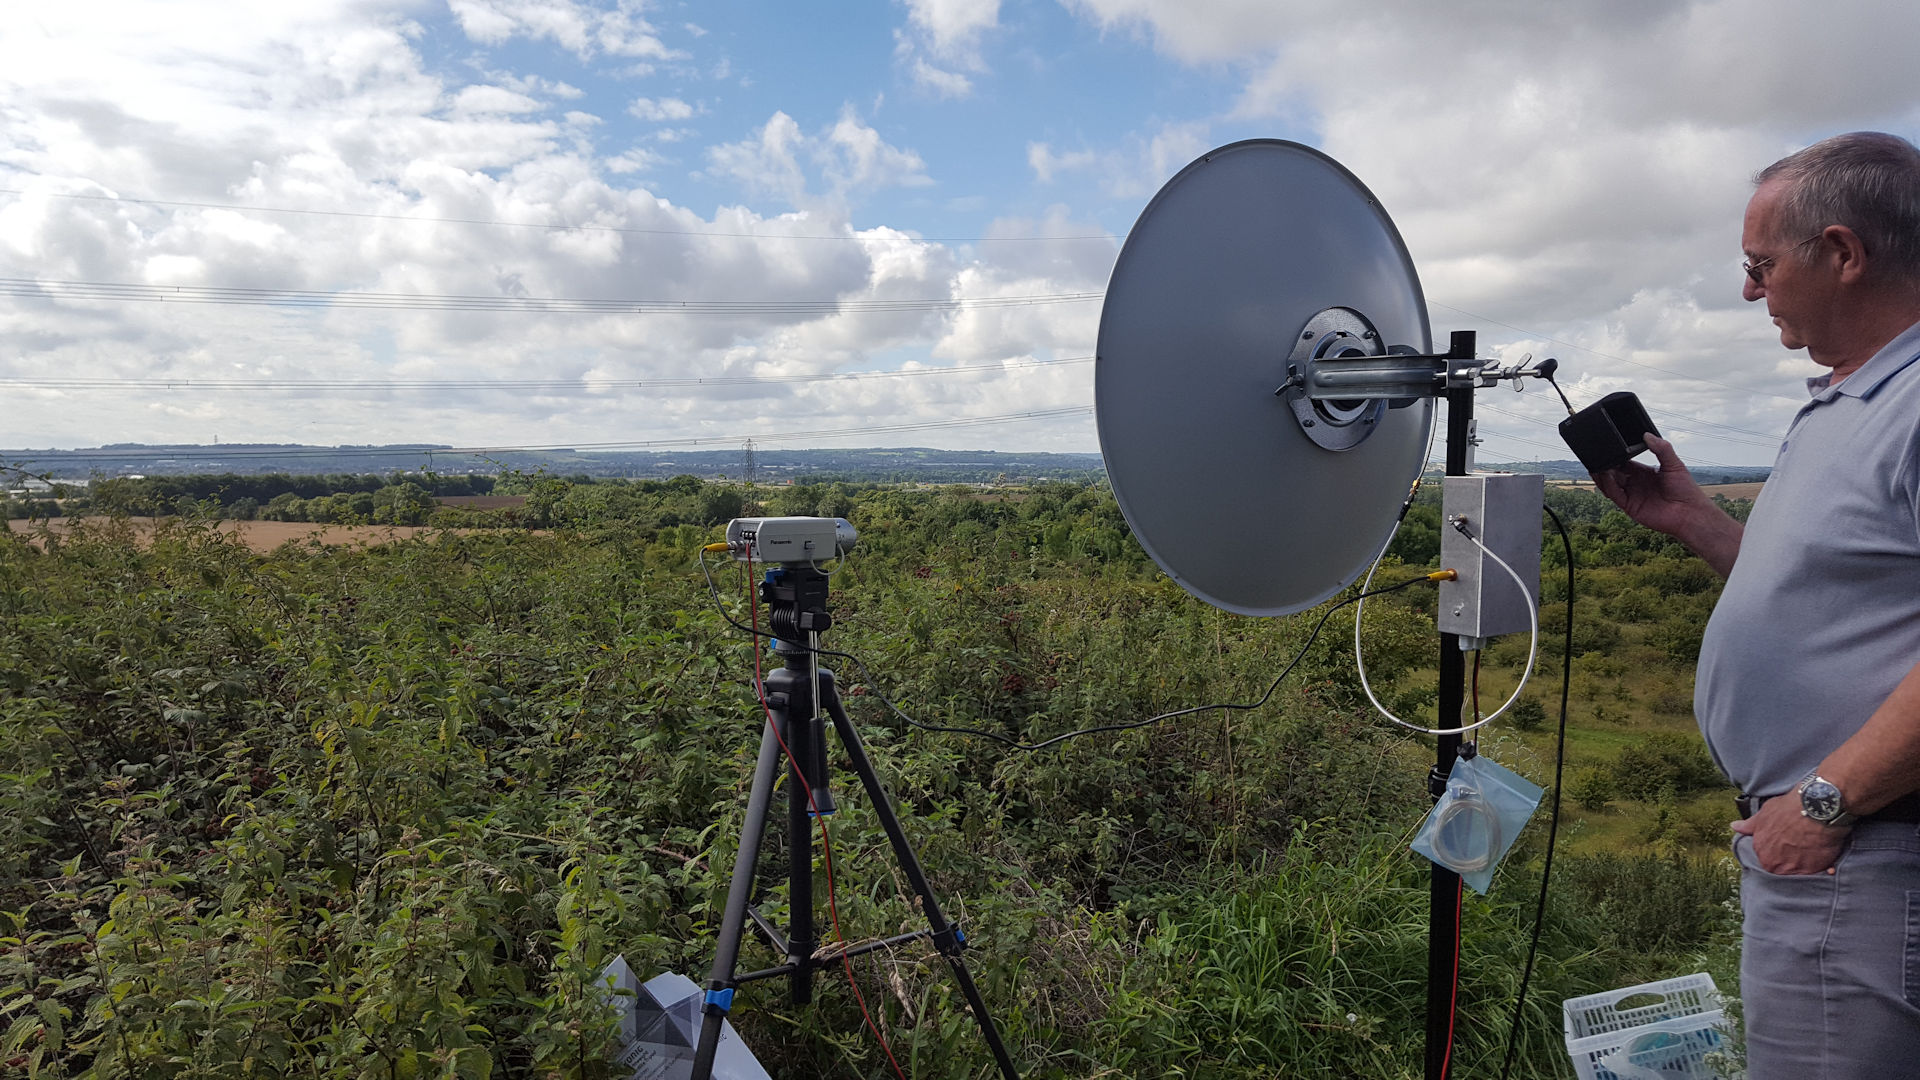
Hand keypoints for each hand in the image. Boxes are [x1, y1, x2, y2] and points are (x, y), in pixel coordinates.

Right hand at [1592, 435, 1713, 536]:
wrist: (1689, 513)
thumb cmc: (1686, 490)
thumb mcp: (1674, 464)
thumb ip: (1662, 448)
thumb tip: (1647, 435)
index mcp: (1644, 472)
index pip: (1624, 462)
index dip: (1616, 455)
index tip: (1608, 446)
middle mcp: (1636, 483)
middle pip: (1614, 472)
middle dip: (1605, 464)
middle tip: (1598, 454)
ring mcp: (1632, 495)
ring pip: (1610, 484)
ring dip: (1602, 475)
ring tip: (1596, 465)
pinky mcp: (1629, 506)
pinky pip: (1614, 495)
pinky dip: (1607, 486)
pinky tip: (1604, 476)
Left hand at [1732, 794, 1847, 874]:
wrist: (1815, 809)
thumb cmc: (1788, 809)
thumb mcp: (1764, 814)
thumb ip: (1750, 825)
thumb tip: (1735, 826)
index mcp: (1761, 851)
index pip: (1767, 857)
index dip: (1779, 849)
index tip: (1787, 842)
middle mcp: (1774, 864)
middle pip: (1781, 866)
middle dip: (1790, 858)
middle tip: (1800, 844)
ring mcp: (1794, 869)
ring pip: (1798, 871)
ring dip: (1805, 862)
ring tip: (1812, 847)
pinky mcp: (1815, 871)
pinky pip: (1817, 872)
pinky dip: (1821, 865)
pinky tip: (1823, 852)